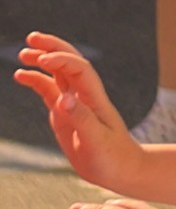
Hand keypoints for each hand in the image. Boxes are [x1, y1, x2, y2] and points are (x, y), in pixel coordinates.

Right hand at [18, 31, 146, 191]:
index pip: (79, 69)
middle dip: (52, 47)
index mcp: (94, 98)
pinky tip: (21, 75)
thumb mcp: (97, 140)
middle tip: (32, 37)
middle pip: (69, 62)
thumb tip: (64, 99)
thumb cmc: (113, 157)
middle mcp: (84, 95)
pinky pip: (48, 91)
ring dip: (42, 60)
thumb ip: (81, 119)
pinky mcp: (64, 114)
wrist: (121, 170)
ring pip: (57, 74)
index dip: (62, 60)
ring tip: (22, 54)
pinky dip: (36, 80)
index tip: (43, 60)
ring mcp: (73, 103)